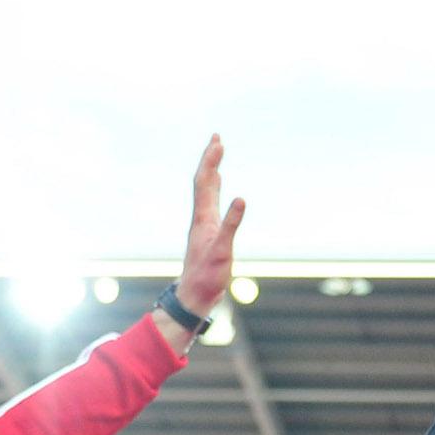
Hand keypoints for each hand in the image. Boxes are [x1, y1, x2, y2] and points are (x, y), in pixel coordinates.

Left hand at [167, 135, 245, 325]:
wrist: (193, 296)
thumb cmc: (207, 277)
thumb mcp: (223, 251)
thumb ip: (231, 225)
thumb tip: (241, 199)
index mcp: (203, 219)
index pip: (204, 183)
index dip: (210, 162)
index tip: (218, 142)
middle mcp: (200, 218)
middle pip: (203, 183)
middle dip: (210, 159)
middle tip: (217, 138)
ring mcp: (203, 225)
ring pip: (206, 191)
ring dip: (212, 171)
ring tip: (216, 155)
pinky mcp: (208, 233)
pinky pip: (212, 203)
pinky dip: (216, 189)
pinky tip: (220, 187)